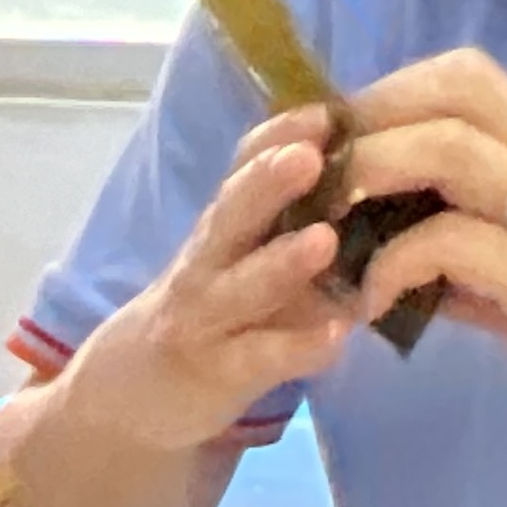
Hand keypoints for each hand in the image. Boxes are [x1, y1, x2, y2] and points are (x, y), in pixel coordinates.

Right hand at [57, 110, 359, 452]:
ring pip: (241, 287)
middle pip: (232, 216)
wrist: (129, 395)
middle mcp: (206, 266)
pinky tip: (336, 335)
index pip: (239, 170)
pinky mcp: (216, 375)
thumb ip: (289, 226)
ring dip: (281, 263)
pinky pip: (258, 359)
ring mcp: (206, 321)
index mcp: (220, 229)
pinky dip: (296, 347)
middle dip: (268, 183)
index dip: (276, 138)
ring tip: (324, 241)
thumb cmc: (211, 318)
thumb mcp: (239, 263)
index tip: (325, 112)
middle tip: (310, 154)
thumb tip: (377, 176)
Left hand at [341, 51, 506, 453]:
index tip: (336, 143)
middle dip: (367, 117)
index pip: (468, 81)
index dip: (389, 95)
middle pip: (453, 87)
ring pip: (448, 148)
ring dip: (370, 176)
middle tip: (311, 175)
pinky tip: (372, 304)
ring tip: (325, 226)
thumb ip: (486, 273)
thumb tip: (414, 276)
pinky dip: (396, 264)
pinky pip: (454, 245)